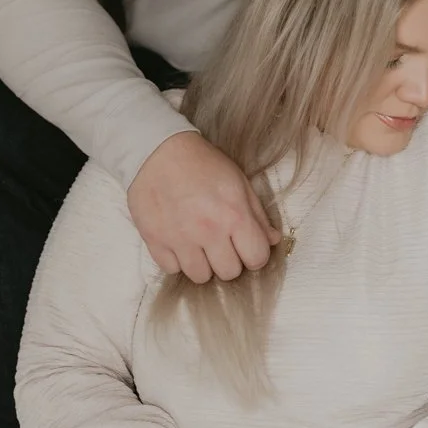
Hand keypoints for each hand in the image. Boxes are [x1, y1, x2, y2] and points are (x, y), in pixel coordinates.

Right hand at [128, 131, 280, 282]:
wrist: (158, 150)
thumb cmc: (203, 163)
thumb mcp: (239, 181)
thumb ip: (257, 214)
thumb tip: (272, 240)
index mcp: (234, 215)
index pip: (256, 259)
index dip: (254, 254)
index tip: (246, 246)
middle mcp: (208, 231)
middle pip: (229, 273)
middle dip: (229, 260)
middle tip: (221, 243)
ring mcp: (179, 239)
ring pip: (200, 277)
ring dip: (203, 264)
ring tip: (199, 244)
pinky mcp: (154, 240)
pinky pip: (171, 270)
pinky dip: (177, 260)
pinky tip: (179, 241)